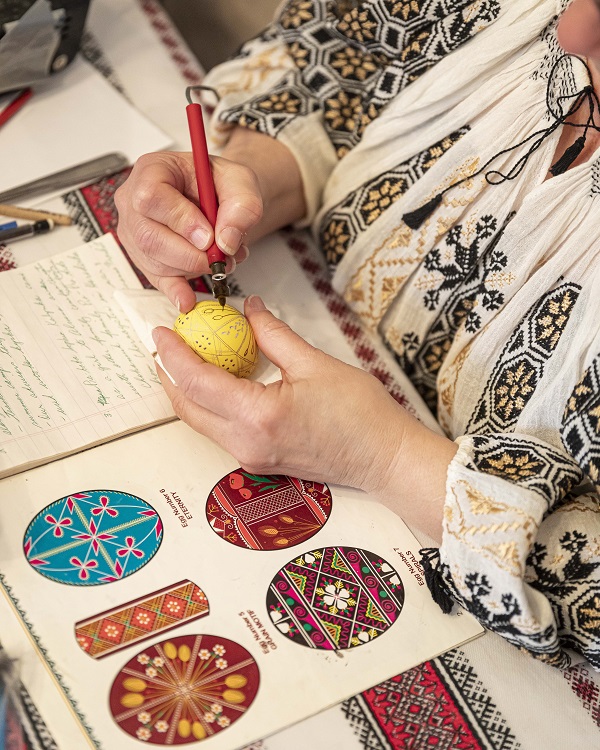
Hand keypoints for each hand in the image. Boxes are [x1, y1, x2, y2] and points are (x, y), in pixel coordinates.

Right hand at [115, 150, 261, 312]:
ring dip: (192, 268)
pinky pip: (156, 277)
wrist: (220, 196)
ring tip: (220, 259)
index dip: (180, 221)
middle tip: (218, 257)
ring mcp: (135, 230)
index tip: (208, 237)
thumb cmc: (221, 183)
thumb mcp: (241, 182)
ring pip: (153, 260)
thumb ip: (241, 207)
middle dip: (189, 254)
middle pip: (149, 236)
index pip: (151, 198)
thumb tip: (226, 241)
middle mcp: (134, 200)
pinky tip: (187, 299)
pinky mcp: (144, 256)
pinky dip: (176, 289)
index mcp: (152, 170)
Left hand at [151, 296, 455, 540]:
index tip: (162, 332)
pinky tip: (217, 382)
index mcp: (258, 416)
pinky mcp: (258, 460)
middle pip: (187, 407)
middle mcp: (245, 442)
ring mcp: (250, 456)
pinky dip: (209, 404)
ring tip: (187, 358)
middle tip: (167, 344)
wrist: (384, 458)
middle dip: (170, 374)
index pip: (197, 382)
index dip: (174, 354)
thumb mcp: (314, 363)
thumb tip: (249, 309)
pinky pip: (220, 430)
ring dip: (187, 391)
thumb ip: (273, 334)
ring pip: (200, 422)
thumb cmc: (360, 414)